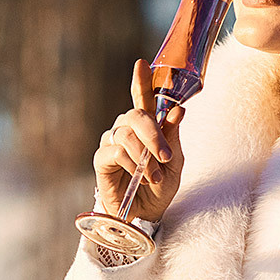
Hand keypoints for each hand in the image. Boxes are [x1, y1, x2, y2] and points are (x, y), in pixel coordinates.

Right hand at [93, 60, 185, 224]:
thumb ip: (172, 135)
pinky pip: (116, 151)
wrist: (146, 214)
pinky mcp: (101, 159)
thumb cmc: (160, 187)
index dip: (142, 81)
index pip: (143, 99)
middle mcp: (126, 129)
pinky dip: (132, 164)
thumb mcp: (175, 161)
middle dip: (153, 134)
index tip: (142, 64)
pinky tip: (138, 177)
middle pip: (135, 114)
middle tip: (166, 156)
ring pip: (127, 134)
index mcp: (145, 126)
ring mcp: (111, 142)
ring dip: (145, 157)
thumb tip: (178, 110)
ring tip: (155, 176)